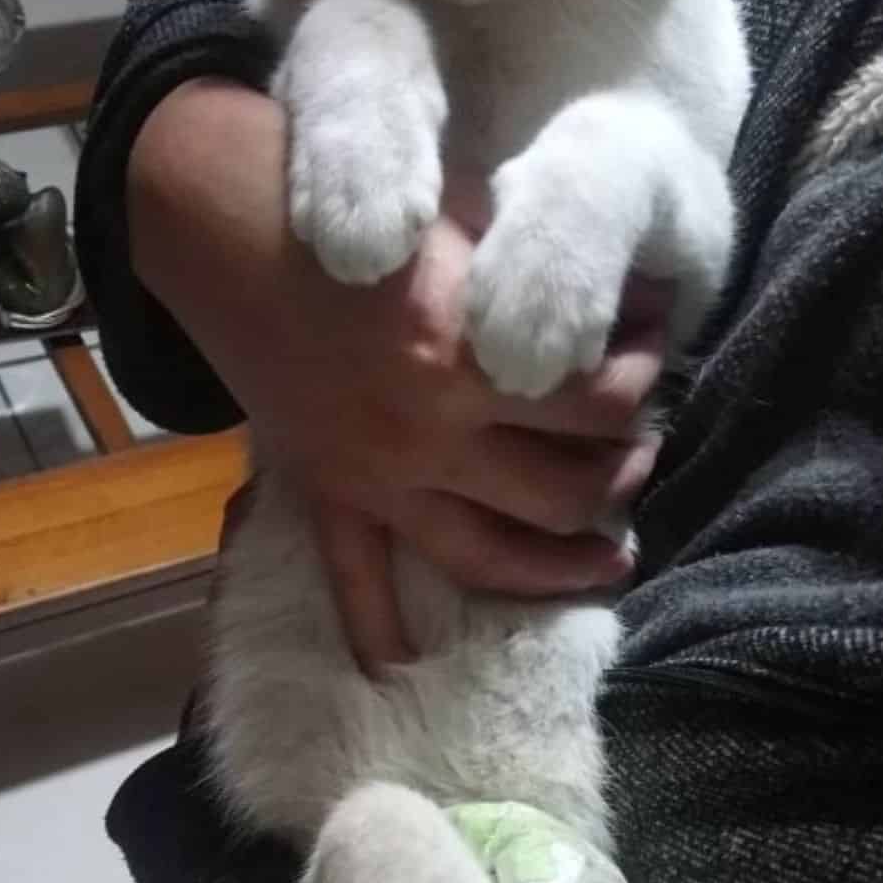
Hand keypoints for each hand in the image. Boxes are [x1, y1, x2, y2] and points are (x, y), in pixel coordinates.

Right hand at [128, 78, 669, 672]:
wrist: (225, 228)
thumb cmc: (356, 215)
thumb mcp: (463, 223)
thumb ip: (537, 273)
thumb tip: (634, 300)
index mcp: (466, 353)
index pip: (600, 399)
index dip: (646, 373)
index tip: (657, 347)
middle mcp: (427, 433)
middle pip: (566, 491)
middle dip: (623, 475)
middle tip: (641, 454)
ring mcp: (374, 477)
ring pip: (489, 555)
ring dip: (563, 566)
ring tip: (611, 558)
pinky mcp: (326, 494)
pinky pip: (354, 582)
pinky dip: (377, 632)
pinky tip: (404, 667)